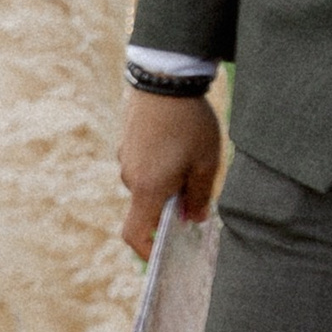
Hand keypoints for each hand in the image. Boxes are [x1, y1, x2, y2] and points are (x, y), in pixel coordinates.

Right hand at [117, 90, 223, 261]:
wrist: (164, 78)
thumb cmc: (189, 123)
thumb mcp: (206, 163)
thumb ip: (199, 197)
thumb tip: (193, 220)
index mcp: (148, 189)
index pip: (135, 234)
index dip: (147, 249)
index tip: (165, 252)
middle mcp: (130, 177)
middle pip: (147, 207)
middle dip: (170, 206)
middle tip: (198, 192)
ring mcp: (126, 158)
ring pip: (148, 182)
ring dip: (168, 181)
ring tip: (193, 157)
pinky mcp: (128, 141)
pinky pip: (144, 163)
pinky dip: (160, 164)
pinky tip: (180, 142)